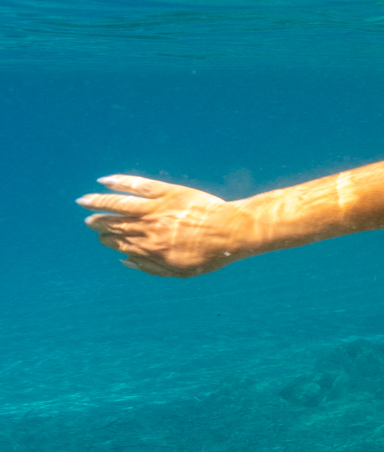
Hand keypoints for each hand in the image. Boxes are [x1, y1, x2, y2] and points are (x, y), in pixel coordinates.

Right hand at [77, 175, 247, 276]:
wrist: (232, 232)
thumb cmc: (209, 255)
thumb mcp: (180, 271)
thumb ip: (150, 268)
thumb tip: (125, 261)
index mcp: (149, 249)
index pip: (118, 243)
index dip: (107, 240)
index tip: (102, 238)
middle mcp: (147, 228)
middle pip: (114, 224)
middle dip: (98, 222)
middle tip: (89, 220)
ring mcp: (155, 209)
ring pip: (118, 204)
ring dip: (98, 202)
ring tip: (84, 200)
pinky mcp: (166, 192)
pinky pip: (137, 185)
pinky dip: (119, 182)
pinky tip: (105, 181)